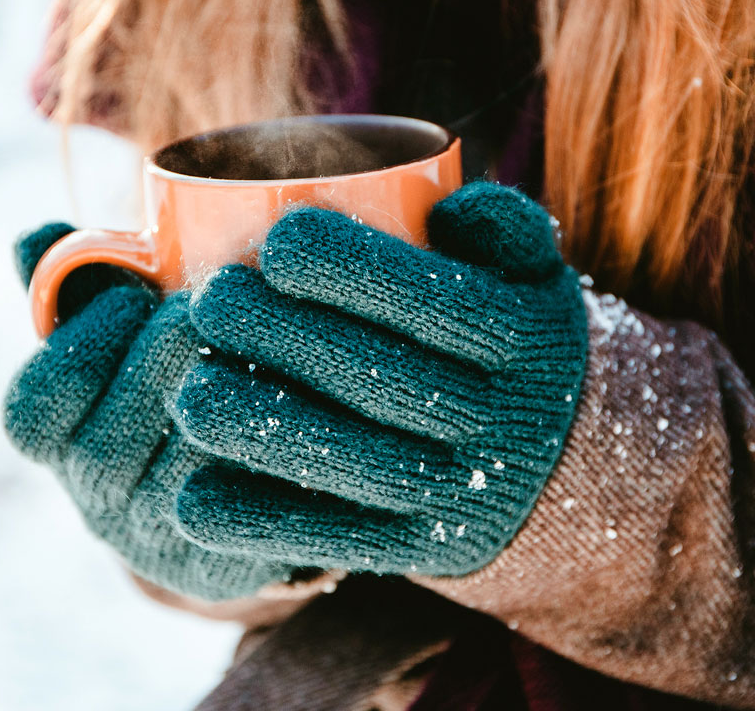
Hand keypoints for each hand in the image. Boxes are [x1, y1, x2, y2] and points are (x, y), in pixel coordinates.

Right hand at [3, 224, 295, 600]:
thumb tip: (31, 239)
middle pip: (108, 445)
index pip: (32, 411)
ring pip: (182, 477)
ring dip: (227, 400)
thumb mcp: (120, 335)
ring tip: (266, 339)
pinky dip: (274, 448)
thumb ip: (76, 286)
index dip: (79, 347)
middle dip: (164, 359)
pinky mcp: (225, 564)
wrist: (229, 491)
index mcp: (58, 444)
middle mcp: (97, 502)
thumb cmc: (167, 385)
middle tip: (215, 305)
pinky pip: (246, 512)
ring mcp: (159, 542)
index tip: (136, 292)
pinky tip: (307, 397)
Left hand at [170, 183, 588, 576]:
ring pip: (358, 466)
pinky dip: (266, 526)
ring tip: (192, 393)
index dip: (354, 272)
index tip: (277, 242)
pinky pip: (343, 542)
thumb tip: (447, 203)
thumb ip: (503, 225)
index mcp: (527, 341)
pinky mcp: (426, 550)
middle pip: (385, 381)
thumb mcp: (534, 276)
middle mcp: (504, 422)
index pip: (438, 302)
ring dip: (266, 432)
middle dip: (289, 339)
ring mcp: (464, 493)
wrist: (562, 464)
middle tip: (211, 301)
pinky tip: (195, 501)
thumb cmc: (511, 342)